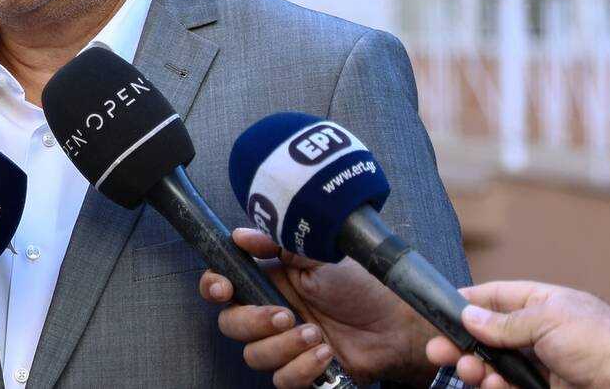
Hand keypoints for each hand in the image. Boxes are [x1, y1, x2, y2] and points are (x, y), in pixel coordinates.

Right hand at [199, 228, 435, 387]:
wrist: (395, 325)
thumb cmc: (362, 286)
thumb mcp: (318, 253)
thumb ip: (277, 243)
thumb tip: (241, 234)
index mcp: (270, 281)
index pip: (224, 284)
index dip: (214, 287)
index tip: (224, 288)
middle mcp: (271, 313)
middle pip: (231, 325)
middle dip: (254, 322)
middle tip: (286, 314)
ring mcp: (285, 345)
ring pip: (254, 355)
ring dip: (283, 346)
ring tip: (316, 334)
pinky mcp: (301, 370)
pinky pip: (281, 379)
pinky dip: (301, 367)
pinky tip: (325, 353)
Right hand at [424, 281, 609, 388]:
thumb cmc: (602, 342)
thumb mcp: (548, 320)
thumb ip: (505, 321)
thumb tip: (469, 315)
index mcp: (539, 303)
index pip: (493, 297)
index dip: (465, 302)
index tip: (438, 311)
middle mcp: (535, 331)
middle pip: (486, 334)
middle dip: (461, 342)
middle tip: (437, 351)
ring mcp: (539, 361)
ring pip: (493, 363)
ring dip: (475, 367)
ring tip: (468, 372)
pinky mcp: (542, 387)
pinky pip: (508, 385)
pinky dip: (495, 386)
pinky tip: (492, 385)